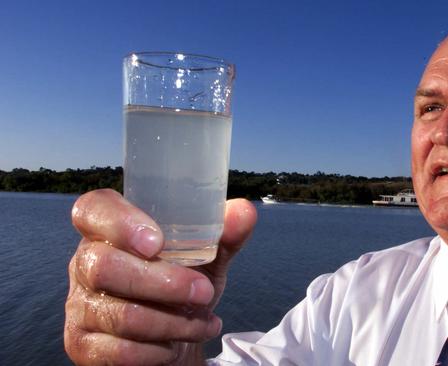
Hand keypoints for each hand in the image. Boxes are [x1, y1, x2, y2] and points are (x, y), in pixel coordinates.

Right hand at [64, 189, 256, 364]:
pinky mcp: (83, 344)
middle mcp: (85, 263)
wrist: (175, 337)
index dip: (119, 222)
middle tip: (203, 292)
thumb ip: (224, 235)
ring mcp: (79, 306)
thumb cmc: (184, 284)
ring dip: (172, 323)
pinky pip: (118, 351)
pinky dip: (158, 351)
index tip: (157, 242)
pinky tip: (178, 346)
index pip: (92, 209)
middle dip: (163, 283)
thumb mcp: (208, 259)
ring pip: (119, 314)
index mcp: (109, 230)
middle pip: (103, 266)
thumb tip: (244, 211)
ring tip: (204, 322)